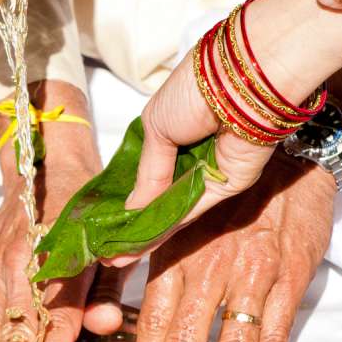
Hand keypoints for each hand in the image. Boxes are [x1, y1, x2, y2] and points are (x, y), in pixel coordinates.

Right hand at [119, 58, 277, 238]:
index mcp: (173, 131)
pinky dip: (167, 228)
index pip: (148, 172)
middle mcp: (192, 155)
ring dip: (146, 233)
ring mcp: (210, 173)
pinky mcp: (228, 187)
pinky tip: (141, 245)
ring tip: (117, 256)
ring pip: (174, 210)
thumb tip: (131, 208)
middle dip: (133, 223)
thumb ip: (147, 173)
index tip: (103, 221)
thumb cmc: (194, 91)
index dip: (127, 197)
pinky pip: (193, 211)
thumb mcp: (155, 127)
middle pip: (160, 196)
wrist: (239, 85)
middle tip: (106, 248)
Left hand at [130, 159, 335, 341]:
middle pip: (186, 340)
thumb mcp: (184, 211)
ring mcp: (253, 272)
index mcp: (179, 249)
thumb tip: (110, 273)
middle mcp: (211, 263)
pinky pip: (274, 335)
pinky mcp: (291, 278)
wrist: (295, 156)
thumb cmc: (231, 191)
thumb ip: (153, 249)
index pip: (154, 318)